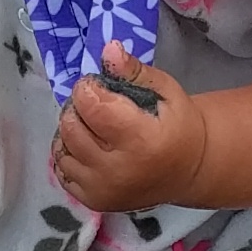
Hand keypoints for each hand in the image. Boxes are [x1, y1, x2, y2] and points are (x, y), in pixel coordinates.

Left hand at [51, 46, 213, 212]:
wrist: (189, 171)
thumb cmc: (178, 126)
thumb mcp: (167, 92)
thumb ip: (135, 71)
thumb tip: (108, 49)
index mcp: (140, 139)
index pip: (92, 105)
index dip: (89, 88)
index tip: (99, 86)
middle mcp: (118, 169)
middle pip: (72, 126)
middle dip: (78, 107)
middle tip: (96, 105)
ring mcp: (103, 189)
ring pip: (62, 148)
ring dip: (71, 130)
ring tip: (92, 126)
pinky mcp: (94, 201)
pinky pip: (62, 171)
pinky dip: (69, 154)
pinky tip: (88, 147)